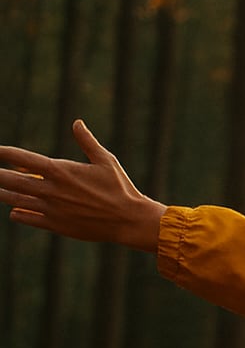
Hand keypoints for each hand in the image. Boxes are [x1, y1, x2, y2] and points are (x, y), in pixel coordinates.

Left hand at [0, 120, 165, 251]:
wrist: (129, 220)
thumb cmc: (120, 188)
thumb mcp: (106, 161)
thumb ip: (87, 142)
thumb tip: (77, 123)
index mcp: (61, 170)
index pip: (22, 158)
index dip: (4, 153)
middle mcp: (51, 189)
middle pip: (10, 179)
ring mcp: (51, 208)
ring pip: (14, 200)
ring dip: (2, 192)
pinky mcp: (55, 225)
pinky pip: (26, 218)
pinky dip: (17, 212)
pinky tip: (15, 210)